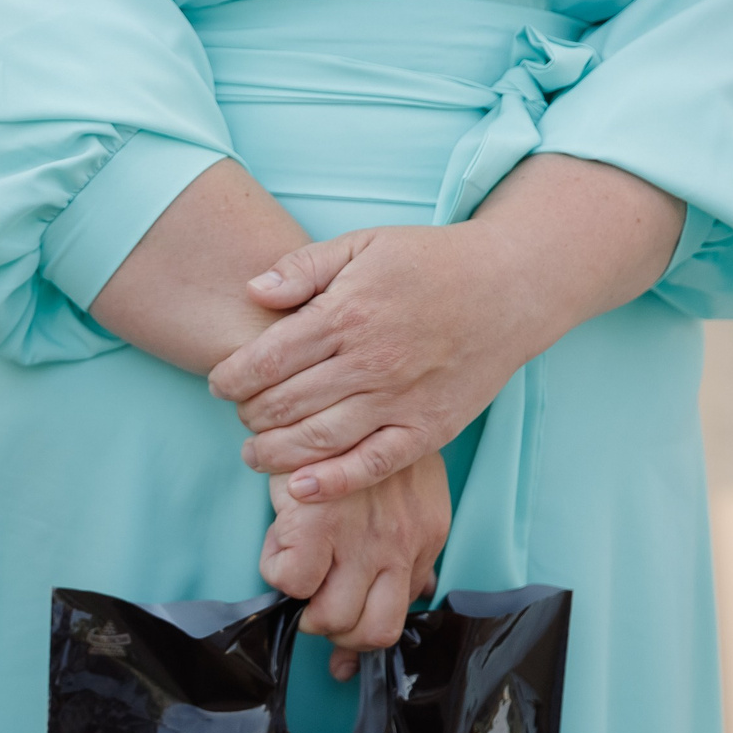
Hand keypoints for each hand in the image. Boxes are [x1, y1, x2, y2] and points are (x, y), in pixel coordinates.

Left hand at [207, 220, 548, 502]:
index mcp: (346, 313)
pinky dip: (333, 482)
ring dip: (274, 452)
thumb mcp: (363, 244)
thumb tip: (251, 291)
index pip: (266, 360)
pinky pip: (374, 464)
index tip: (219, 384)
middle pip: (284, 403)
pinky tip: (299, 488)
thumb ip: (303, 267)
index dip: (231, 378)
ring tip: (254, 453)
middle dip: (249, 415)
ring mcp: (401, 398)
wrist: (513, 284)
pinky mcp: (429, 427)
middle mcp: (370, 360)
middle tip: (241, 415)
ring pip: (319, 438)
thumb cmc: (430, 262)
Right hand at [259, 453, 450, 679]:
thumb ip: (411, 537)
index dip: (365, 638)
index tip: (343, 650)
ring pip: (331, 618)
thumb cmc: (364, 435)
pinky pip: (291, 583)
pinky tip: (278, 546)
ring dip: (306, 608)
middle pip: (374, 631)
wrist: (331, 385)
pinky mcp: (315, 523)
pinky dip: (277, 575)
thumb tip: (418, 586)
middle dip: (339, 635)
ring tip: (296, 577)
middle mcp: (398, 543)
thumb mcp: (408, 487)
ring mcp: (358, 537)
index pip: (402, 613)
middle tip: (316, 609)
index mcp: (425, 534)